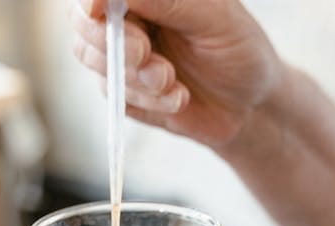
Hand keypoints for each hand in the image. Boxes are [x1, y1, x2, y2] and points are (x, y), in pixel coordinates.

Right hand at [72, 0, 285, 148]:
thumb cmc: (240, 51)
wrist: (251, 106)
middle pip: (83, 21)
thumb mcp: (214, 19)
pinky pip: (114, 94)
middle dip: (112, 41)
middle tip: (145, 54)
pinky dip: (146, 100)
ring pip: (92, 58)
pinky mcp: (124, 90)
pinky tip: (179, 98)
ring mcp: (121, 54)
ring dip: (133, 75)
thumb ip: (168, 0)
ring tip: (173, 82)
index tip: (97, 10)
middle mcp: (129, 16)